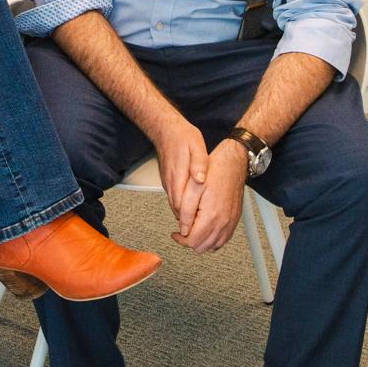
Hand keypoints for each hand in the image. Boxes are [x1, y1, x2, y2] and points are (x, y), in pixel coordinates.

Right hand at [154, 120, 208, 240]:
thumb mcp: (196, 147)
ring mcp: (168, 183)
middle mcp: (171, 182)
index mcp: (179, 176)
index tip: (195, 232)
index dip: (189, 221)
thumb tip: (201, 179)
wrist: (166, 130)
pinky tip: (191, 212)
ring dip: (185, 217)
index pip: (182, 205)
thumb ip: (199, 164)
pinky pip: (174, 199)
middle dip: (187, 224)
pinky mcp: (168, 181)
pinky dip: (182, 208)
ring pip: (175, 206)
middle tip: (198, 236)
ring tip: (197, 229)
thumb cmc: (183, 138)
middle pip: (178, 210)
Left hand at [174, 138, 247, 253]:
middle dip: (190, 241)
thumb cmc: (215, 171)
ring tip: (193, 228)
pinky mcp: (234, 220)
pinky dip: (212, 239)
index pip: (193, 241)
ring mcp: (230, 222)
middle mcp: (223, 222)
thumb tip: (183, 229)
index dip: (181, 239)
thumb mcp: (192, 187)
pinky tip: (205, 228)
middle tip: (183, 230)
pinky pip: (223, 239)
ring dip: (201, 241)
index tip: (176, 233)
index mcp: (211, 215)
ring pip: (213, 246)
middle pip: (202, 247)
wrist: (233, 164)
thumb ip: (186, 211)